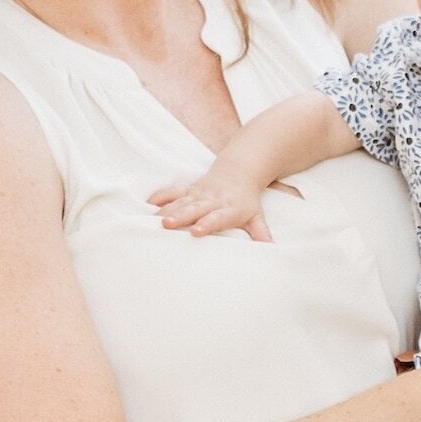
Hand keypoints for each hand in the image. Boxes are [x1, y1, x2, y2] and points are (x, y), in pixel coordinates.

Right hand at [149, 172, 273, 242]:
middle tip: (168, 225)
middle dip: (181, 216)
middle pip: (195, 209)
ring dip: (167, 210)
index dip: (207, 223)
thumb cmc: (247, 200)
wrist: (240, 171)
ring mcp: (198, 194)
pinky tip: (147, 205)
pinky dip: (160, 197)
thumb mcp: (257, 216)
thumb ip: (262, 233)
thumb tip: (273, 250)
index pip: (218, 217)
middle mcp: (212, 200)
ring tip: (155, 220)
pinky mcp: (189, 189)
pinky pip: (172, 192)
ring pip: (181, 202)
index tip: (196, 231)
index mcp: (229, 209)